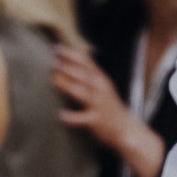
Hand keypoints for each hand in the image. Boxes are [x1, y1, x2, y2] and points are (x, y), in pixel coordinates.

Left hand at [50, 45, 163, 176]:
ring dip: (68, 84)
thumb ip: (91, 69)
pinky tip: (60, 115)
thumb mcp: (102, 83)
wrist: (125, 128)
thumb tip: (81, 49)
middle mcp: (100, 89)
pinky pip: (83, 118)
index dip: (70, 54)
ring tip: (54, 79)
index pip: (85, 62)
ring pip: (82, 92)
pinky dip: (72, 117)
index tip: (55, 48)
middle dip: (67, 67)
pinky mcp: (96, 120)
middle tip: (52, 62)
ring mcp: (98, 104)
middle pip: (83, 74)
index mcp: (100, 79)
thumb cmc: (109, 104)